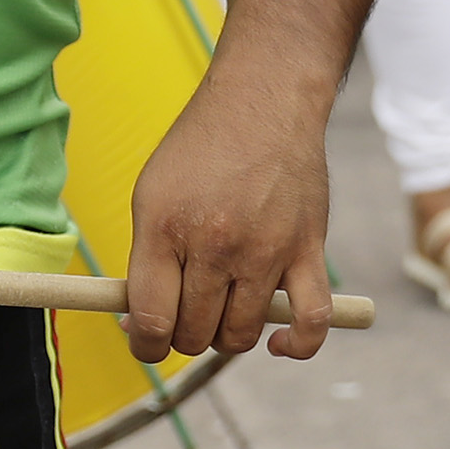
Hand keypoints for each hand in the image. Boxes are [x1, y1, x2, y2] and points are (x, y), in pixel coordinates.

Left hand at [122, 79, 334, 363]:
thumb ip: (145, 262)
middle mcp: (215, 244)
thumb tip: (139, 326)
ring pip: (239, 336)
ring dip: (225, 336)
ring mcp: (265, 251)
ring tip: (222, 308)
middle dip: (182, 335)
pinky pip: (310, 322)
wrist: (263, 102)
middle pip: (194, 334)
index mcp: (166, 228)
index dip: (143, 344)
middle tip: (185, 311)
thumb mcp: (151, 194)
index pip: (150, 321)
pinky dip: (295, 346)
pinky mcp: (308, 250)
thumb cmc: (201, 150)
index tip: (145, 338)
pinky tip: (277, 343)